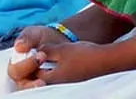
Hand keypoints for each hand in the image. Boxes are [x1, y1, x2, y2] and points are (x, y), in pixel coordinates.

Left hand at [8, 37, 125, 88]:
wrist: (106, 61)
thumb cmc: (83, 55)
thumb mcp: (62, 49)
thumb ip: (46, 51)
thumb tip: (37, 52)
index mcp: (53, 79)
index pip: (34, 75)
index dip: (30, 63)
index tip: (32, 54)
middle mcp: (59, 86)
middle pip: (41, 81)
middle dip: (37, 70)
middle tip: (39, 58)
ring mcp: (68, 86)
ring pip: (51, 81)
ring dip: (47, 71)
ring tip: (49, 59)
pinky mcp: (74, 83)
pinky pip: (60, 80)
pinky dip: (57, 73)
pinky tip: (61, 63)